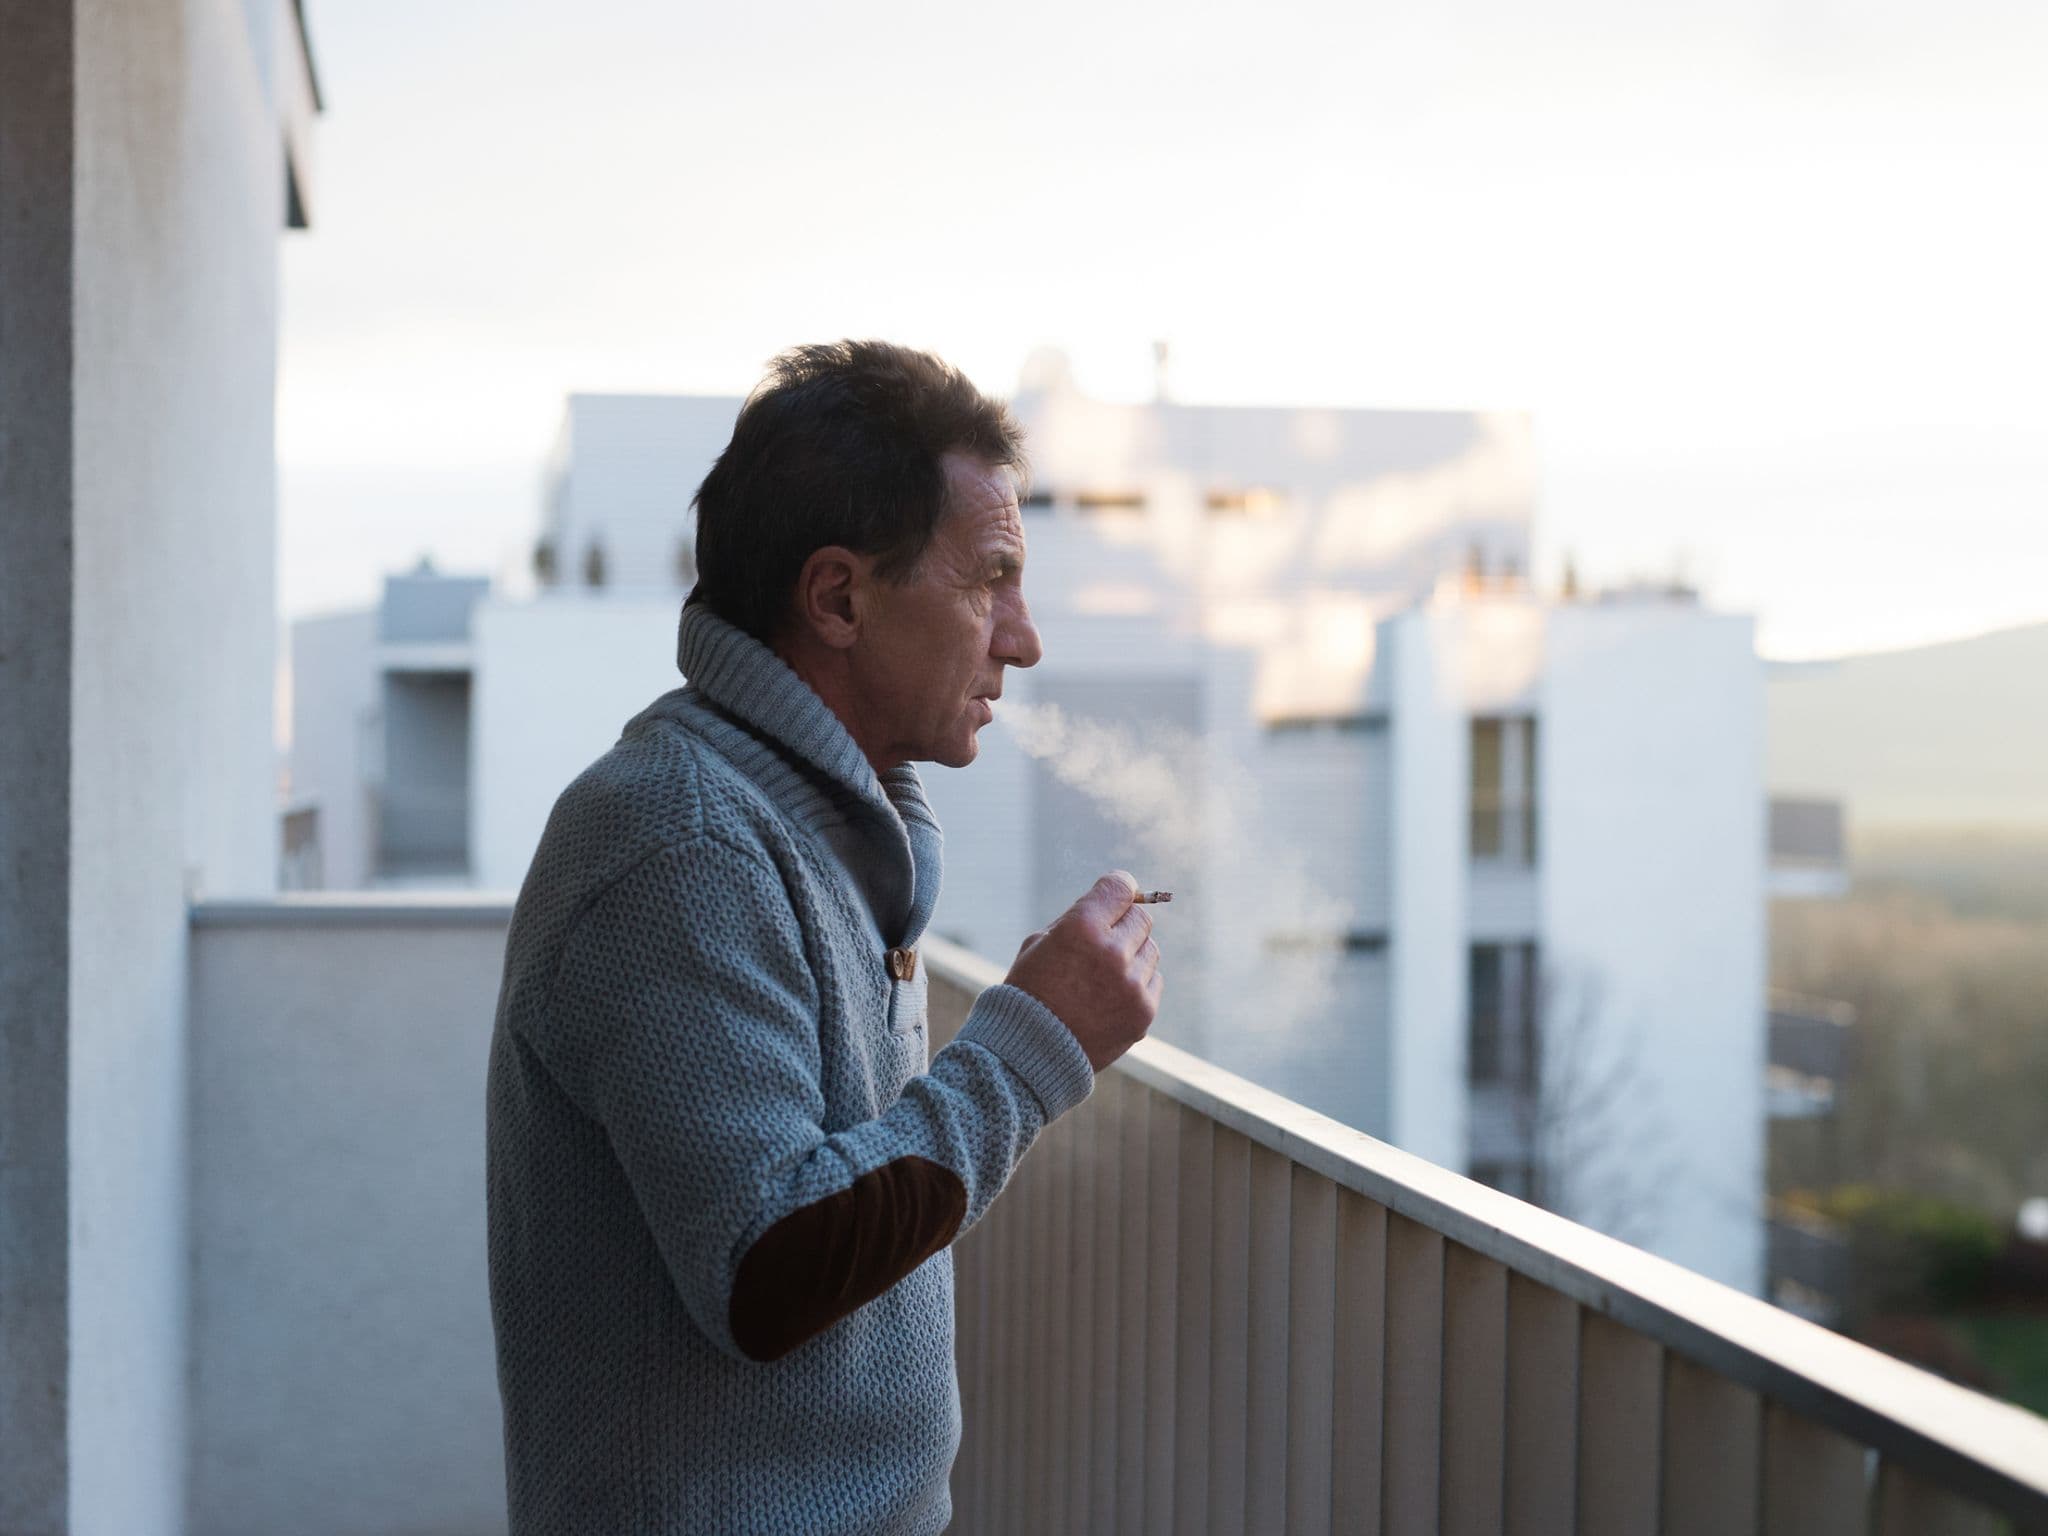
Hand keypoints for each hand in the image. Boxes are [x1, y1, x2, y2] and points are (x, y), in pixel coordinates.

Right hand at [1003, 870, 1162, 1071]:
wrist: (1031, 1052)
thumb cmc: (1030, 992)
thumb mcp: (1038, 943)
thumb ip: (1077, 918)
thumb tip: (1115, 903)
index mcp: (1081, 927)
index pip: (1120, 886)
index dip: (1118, 888)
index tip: (1116, 895)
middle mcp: (1112, 952)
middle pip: (1141, 918)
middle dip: (1123, 925)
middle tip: (1102, 943)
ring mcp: (1131, 984)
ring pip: (1150, 950)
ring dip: (1132, 955)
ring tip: (1102, 977)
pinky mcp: (1143, 1011)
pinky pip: (1154, 980)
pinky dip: (1137, 984)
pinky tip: (1110, 997)